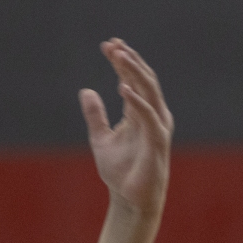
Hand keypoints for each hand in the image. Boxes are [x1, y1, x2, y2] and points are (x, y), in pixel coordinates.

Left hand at [79, 38, 172, 218]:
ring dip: (134, 72)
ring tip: (119, 56)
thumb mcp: (100, 139)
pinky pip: (148, 115)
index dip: (121, 62)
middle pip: (143, 80)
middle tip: (113, 44)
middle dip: (129, 60)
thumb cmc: (119, 170)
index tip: (108, 45)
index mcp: (139, 113)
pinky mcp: (157, 140)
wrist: (129, 198)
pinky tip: (122, 86)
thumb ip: (95, 115)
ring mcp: (156, 126)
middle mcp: (152, 115)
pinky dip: (136, 100)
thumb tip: (85, 91)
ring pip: (149, 91)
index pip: (132, 80)